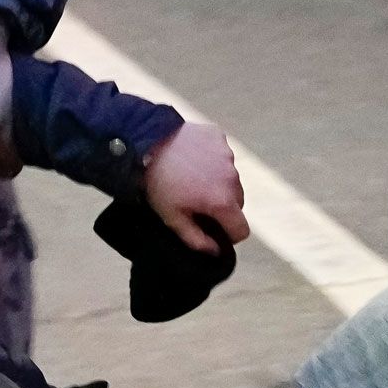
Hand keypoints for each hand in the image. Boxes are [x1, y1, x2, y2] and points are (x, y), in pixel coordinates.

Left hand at [143, 118, 248, 254]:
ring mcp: (227, 154)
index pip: (242, 230)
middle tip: (198, 201)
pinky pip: (222, 154)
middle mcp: (232, 178)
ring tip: (192, 177)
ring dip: (219, 181)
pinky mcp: (219, 137)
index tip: (213, 229)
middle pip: (238, 203)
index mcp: (223, 201)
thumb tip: (215, 250)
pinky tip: (192, 158)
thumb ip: (197, 240)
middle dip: (223, 206)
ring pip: (230, 177)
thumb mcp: (172, 218)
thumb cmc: (158, 183)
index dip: (229, 235)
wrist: (145, 142)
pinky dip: (212, 159)